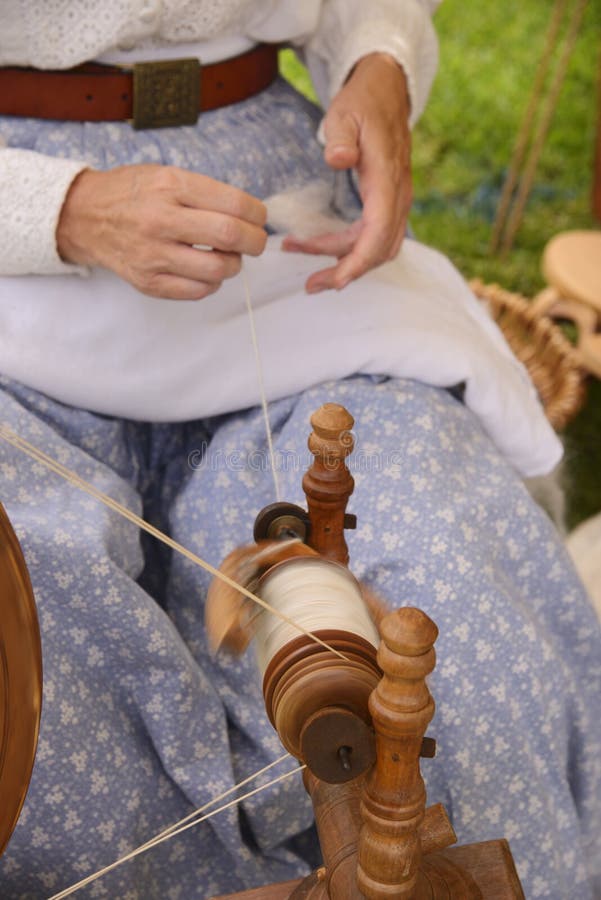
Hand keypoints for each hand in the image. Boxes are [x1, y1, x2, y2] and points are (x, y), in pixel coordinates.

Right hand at [56, 164, 267, 299]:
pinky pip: (197, 291)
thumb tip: (250, 217)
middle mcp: (161, 219)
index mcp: (170, 186)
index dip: (257, 215)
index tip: (259, 219)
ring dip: (233, 265)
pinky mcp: (148, 281)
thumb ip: (206, 193)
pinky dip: (212, 283)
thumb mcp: (167, 175)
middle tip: (255, 243)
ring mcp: (153, 254)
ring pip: (217, 269)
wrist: (84, 217)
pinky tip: (206, 271)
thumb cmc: (133, 194)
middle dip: (255, 242)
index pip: (233, 203)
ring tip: (227, 256)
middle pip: (230, 236)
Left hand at [281, 53, 411, 292]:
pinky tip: (322, 248)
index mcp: (387, 178)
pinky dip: (349, 249)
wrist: (387, 89)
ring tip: (308, 265)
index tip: (335, 280)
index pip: (377, 233)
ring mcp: (396, 201)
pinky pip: (373, 237)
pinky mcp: (388, 202)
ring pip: (376, 247)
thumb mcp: (346, 112)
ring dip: (344, 262)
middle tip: (310, 284)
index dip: (357, 262)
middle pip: (377, 250)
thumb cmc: (364, 101)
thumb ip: (340, 136)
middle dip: (345, 271)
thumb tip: (339, 159)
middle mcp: (397, 195)